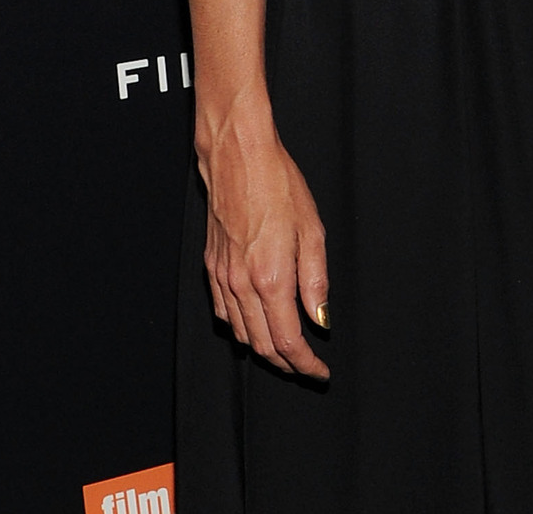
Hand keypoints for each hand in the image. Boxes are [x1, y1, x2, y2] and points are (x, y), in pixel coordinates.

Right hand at [198, 99, 330, 378]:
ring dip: (263, 349)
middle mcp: (241, 285)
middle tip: (308, 367)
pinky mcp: (211, 268)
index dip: (305, 363)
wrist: (238, 160)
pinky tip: (256, 324)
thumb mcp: (313, 229)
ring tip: (288, 351)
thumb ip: (316, 280)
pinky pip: (224, 313)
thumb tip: (321, 320)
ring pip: (240, 333)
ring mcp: (221, 278)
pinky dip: (241, 328)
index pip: (287, 341)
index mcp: (271, 278)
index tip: (320, 372)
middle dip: (286, 363)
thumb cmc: (280, 186)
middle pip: (261, 345)